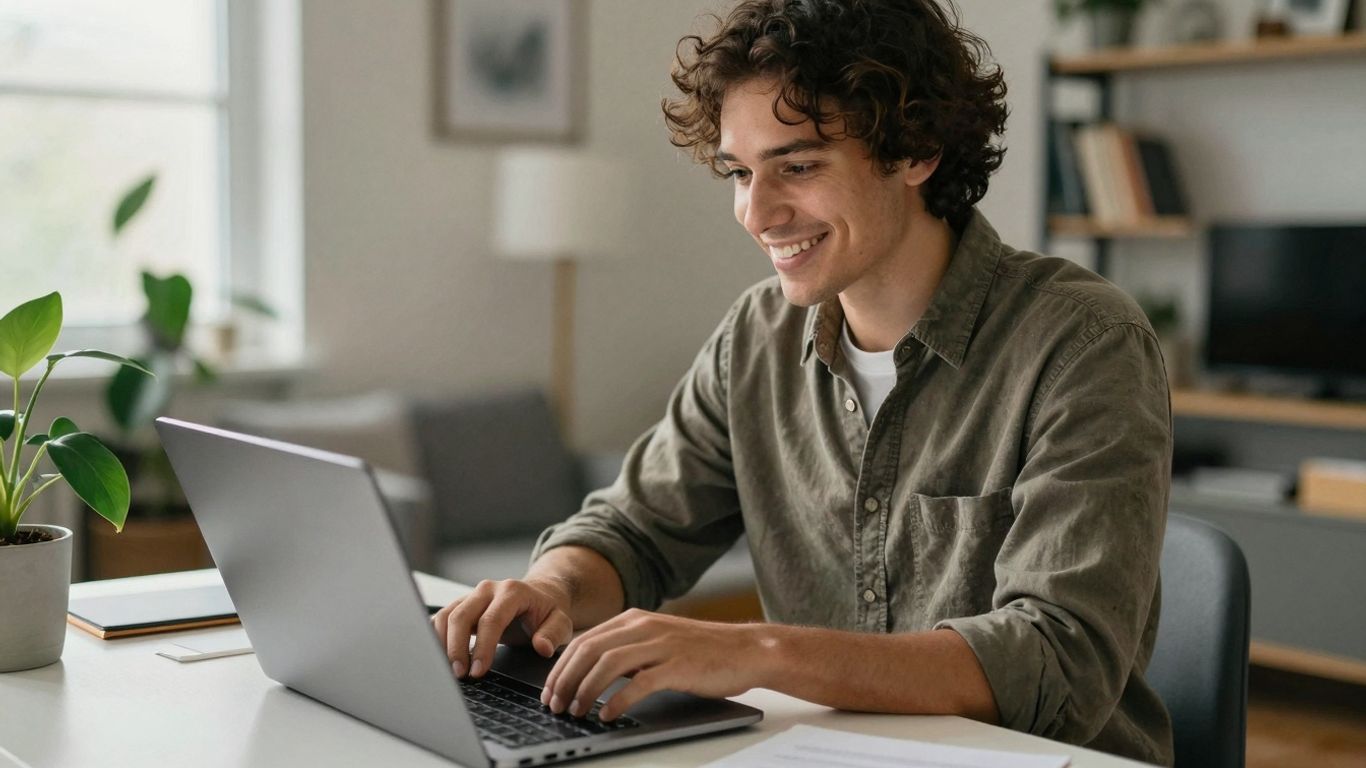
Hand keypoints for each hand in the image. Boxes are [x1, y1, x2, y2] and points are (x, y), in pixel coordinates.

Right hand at [432, 578, 573, 677]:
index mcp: (512, 592)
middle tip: (459, 675)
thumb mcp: (561, 622)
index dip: (482, 647)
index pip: (491, 620)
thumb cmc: (548, 611)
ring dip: (442, 644)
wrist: (539, 596)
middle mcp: (488, 589)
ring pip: (446, 615)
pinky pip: (441, 618)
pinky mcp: (462, 604)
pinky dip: (436, 637)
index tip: (478, 671)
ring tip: (449, 670)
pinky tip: (439, 657)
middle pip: (461, 616)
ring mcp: (472, 595)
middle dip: (456, 648)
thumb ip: (553, 634)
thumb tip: (542, 647)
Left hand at [539, 609, 768, 721]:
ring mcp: (661, 644)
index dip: (560, 667)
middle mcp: (644, 626)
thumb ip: (627, 649)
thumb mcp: (657, 641)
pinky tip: (608, 714)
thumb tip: (590, 672)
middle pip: (589, 650)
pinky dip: (618, 700)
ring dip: (585, 690)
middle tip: (555, 704)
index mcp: (635, 619)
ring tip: (575, 711)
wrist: (747, 650)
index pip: (583, 640)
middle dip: (565, 679)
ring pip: (608, 663)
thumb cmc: (703, 651)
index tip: (549, 691)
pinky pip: (640, 682)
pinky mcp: (679, 665)